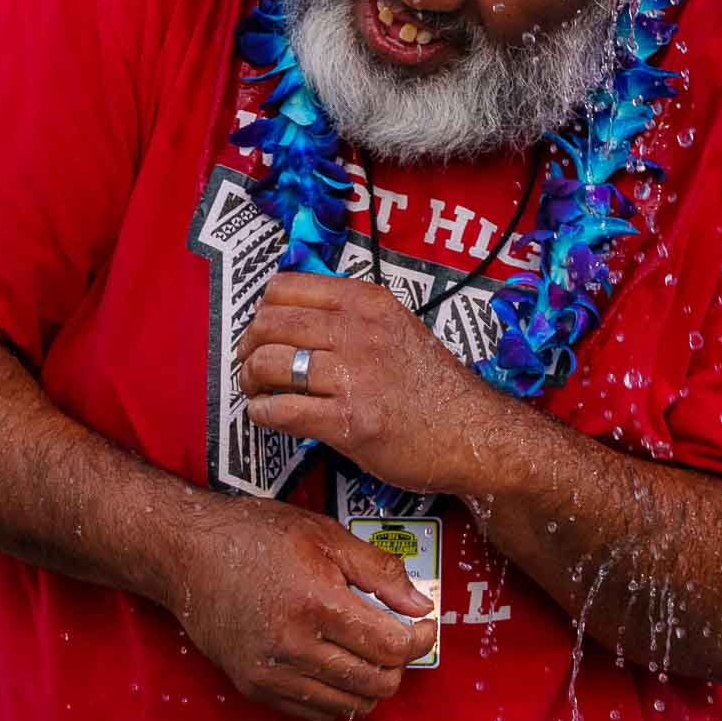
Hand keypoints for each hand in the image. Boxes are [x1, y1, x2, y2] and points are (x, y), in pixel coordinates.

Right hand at [164, 493, 437, 720]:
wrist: (188, 555)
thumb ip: (380, 571)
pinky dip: (338, 694)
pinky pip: (315, 712)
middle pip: (377, 683)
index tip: (423, 624)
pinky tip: (337, 661)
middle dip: (400, 661)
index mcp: (317, 605)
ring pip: (350, 704)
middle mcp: (293, 648)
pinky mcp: (256, 687)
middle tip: (398, 634)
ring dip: (370, 680)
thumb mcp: (327, 535)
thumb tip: (419, 604)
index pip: (392, 647)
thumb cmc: (254, 536)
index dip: (421, 638)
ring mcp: (272, 673)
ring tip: (366, 645)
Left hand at [239, 271, 507, 495]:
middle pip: (268, 324)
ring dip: (250, 382)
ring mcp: (355, 376)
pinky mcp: (350, 421)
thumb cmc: (432, 386)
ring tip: (259, 393)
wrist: (474, 433)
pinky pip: (280, 410)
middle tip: (251, 366)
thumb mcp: (396, 328)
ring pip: (268, 364)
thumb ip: (350, 318)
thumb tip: (289, 318)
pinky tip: (270, 416)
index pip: (284, 287)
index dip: (262, 311)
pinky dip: (263, 414)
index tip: (263, 332)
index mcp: (368, 302)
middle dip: (247, 348)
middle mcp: (359, 331)